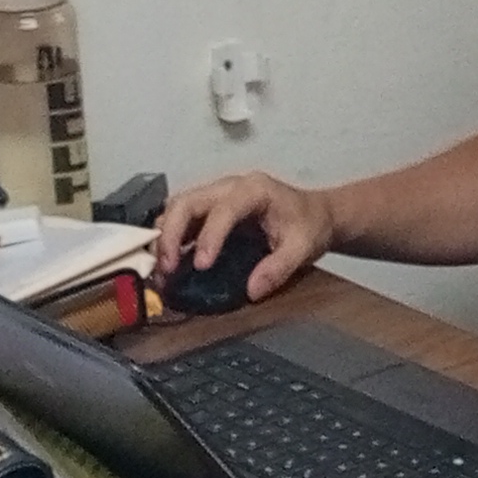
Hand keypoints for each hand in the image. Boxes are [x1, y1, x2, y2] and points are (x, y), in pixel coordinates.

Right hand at [153, 171, 332, 300]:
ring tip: (163, 268)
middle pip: (188, 201)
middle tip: (167, 267)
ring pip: (178, 206)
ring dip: (165, 236)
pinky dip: (170, 237)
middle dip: (172, 233)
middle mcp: (229, 186)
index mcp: (254, 190)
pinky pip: (181, 216)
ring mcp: (216, 195)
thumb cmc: (309, 225)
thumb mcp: (303, 248)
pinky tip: (170, 261)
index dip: (209, 236)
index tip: (201, 265)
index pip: (223, 209)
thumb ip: (279, 268)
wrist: (314, 213)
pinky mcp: (209, 208)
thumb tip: (252, 290)